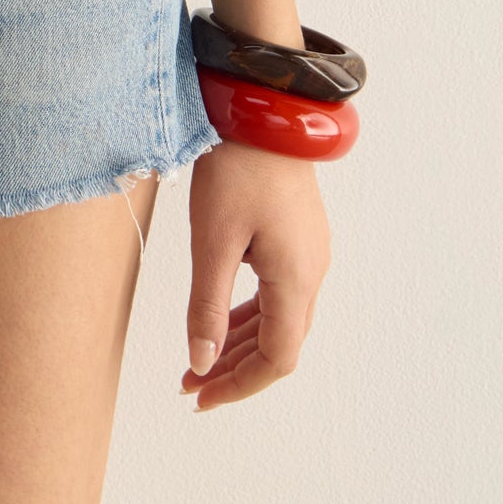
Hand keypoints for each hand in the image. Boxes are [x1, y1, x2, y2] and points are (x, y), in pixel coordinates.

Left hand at [179, 141, 331, 410]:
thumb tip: (201, 362)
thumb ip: (207, 306)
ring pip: (278, 317)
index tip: (201, 397)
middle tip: (191, 383)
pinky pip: (277, 290)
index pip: (277, 359)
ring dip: (240, 342)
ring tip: (199, 358)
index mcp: (296, 279)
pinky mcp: (297, 233)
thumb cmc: (238, 166)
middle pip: (279, 343)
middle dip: (234, 369)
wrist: (262, 106)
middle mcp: (311, 271)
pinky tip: (221, 318)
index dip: (239, 386)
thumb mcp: (213, 240)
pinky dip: (248, 313)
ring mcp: (308, 251)